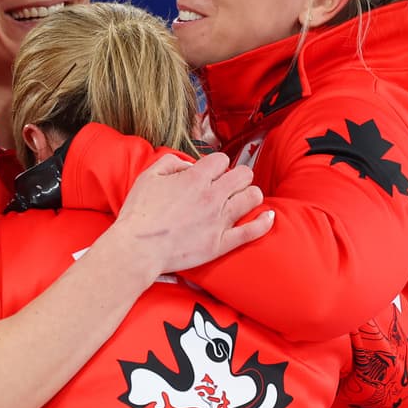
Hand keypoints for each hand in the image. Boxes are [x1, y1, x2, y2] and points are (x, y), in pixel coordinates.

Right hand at [110, 151, 272, 276]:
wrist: (138, 248)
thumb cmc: (139, 214)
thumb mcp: (148, 176)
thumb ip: (171, 162)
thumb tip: (187, 164)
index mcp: (195, 178)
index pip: (221, 159)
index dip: (216, 164)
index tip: (211, 173)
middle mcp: (212, 196)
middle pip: (243, 174)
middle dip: (238, 175)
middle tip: (231, 183)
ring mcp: (219, 220)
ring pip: (252, 197)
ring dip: (250, 193)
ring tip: (244, 197)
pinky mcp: (221, 243)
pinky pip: (252, 231)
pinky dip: (264, 222)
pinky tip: (269, 217)